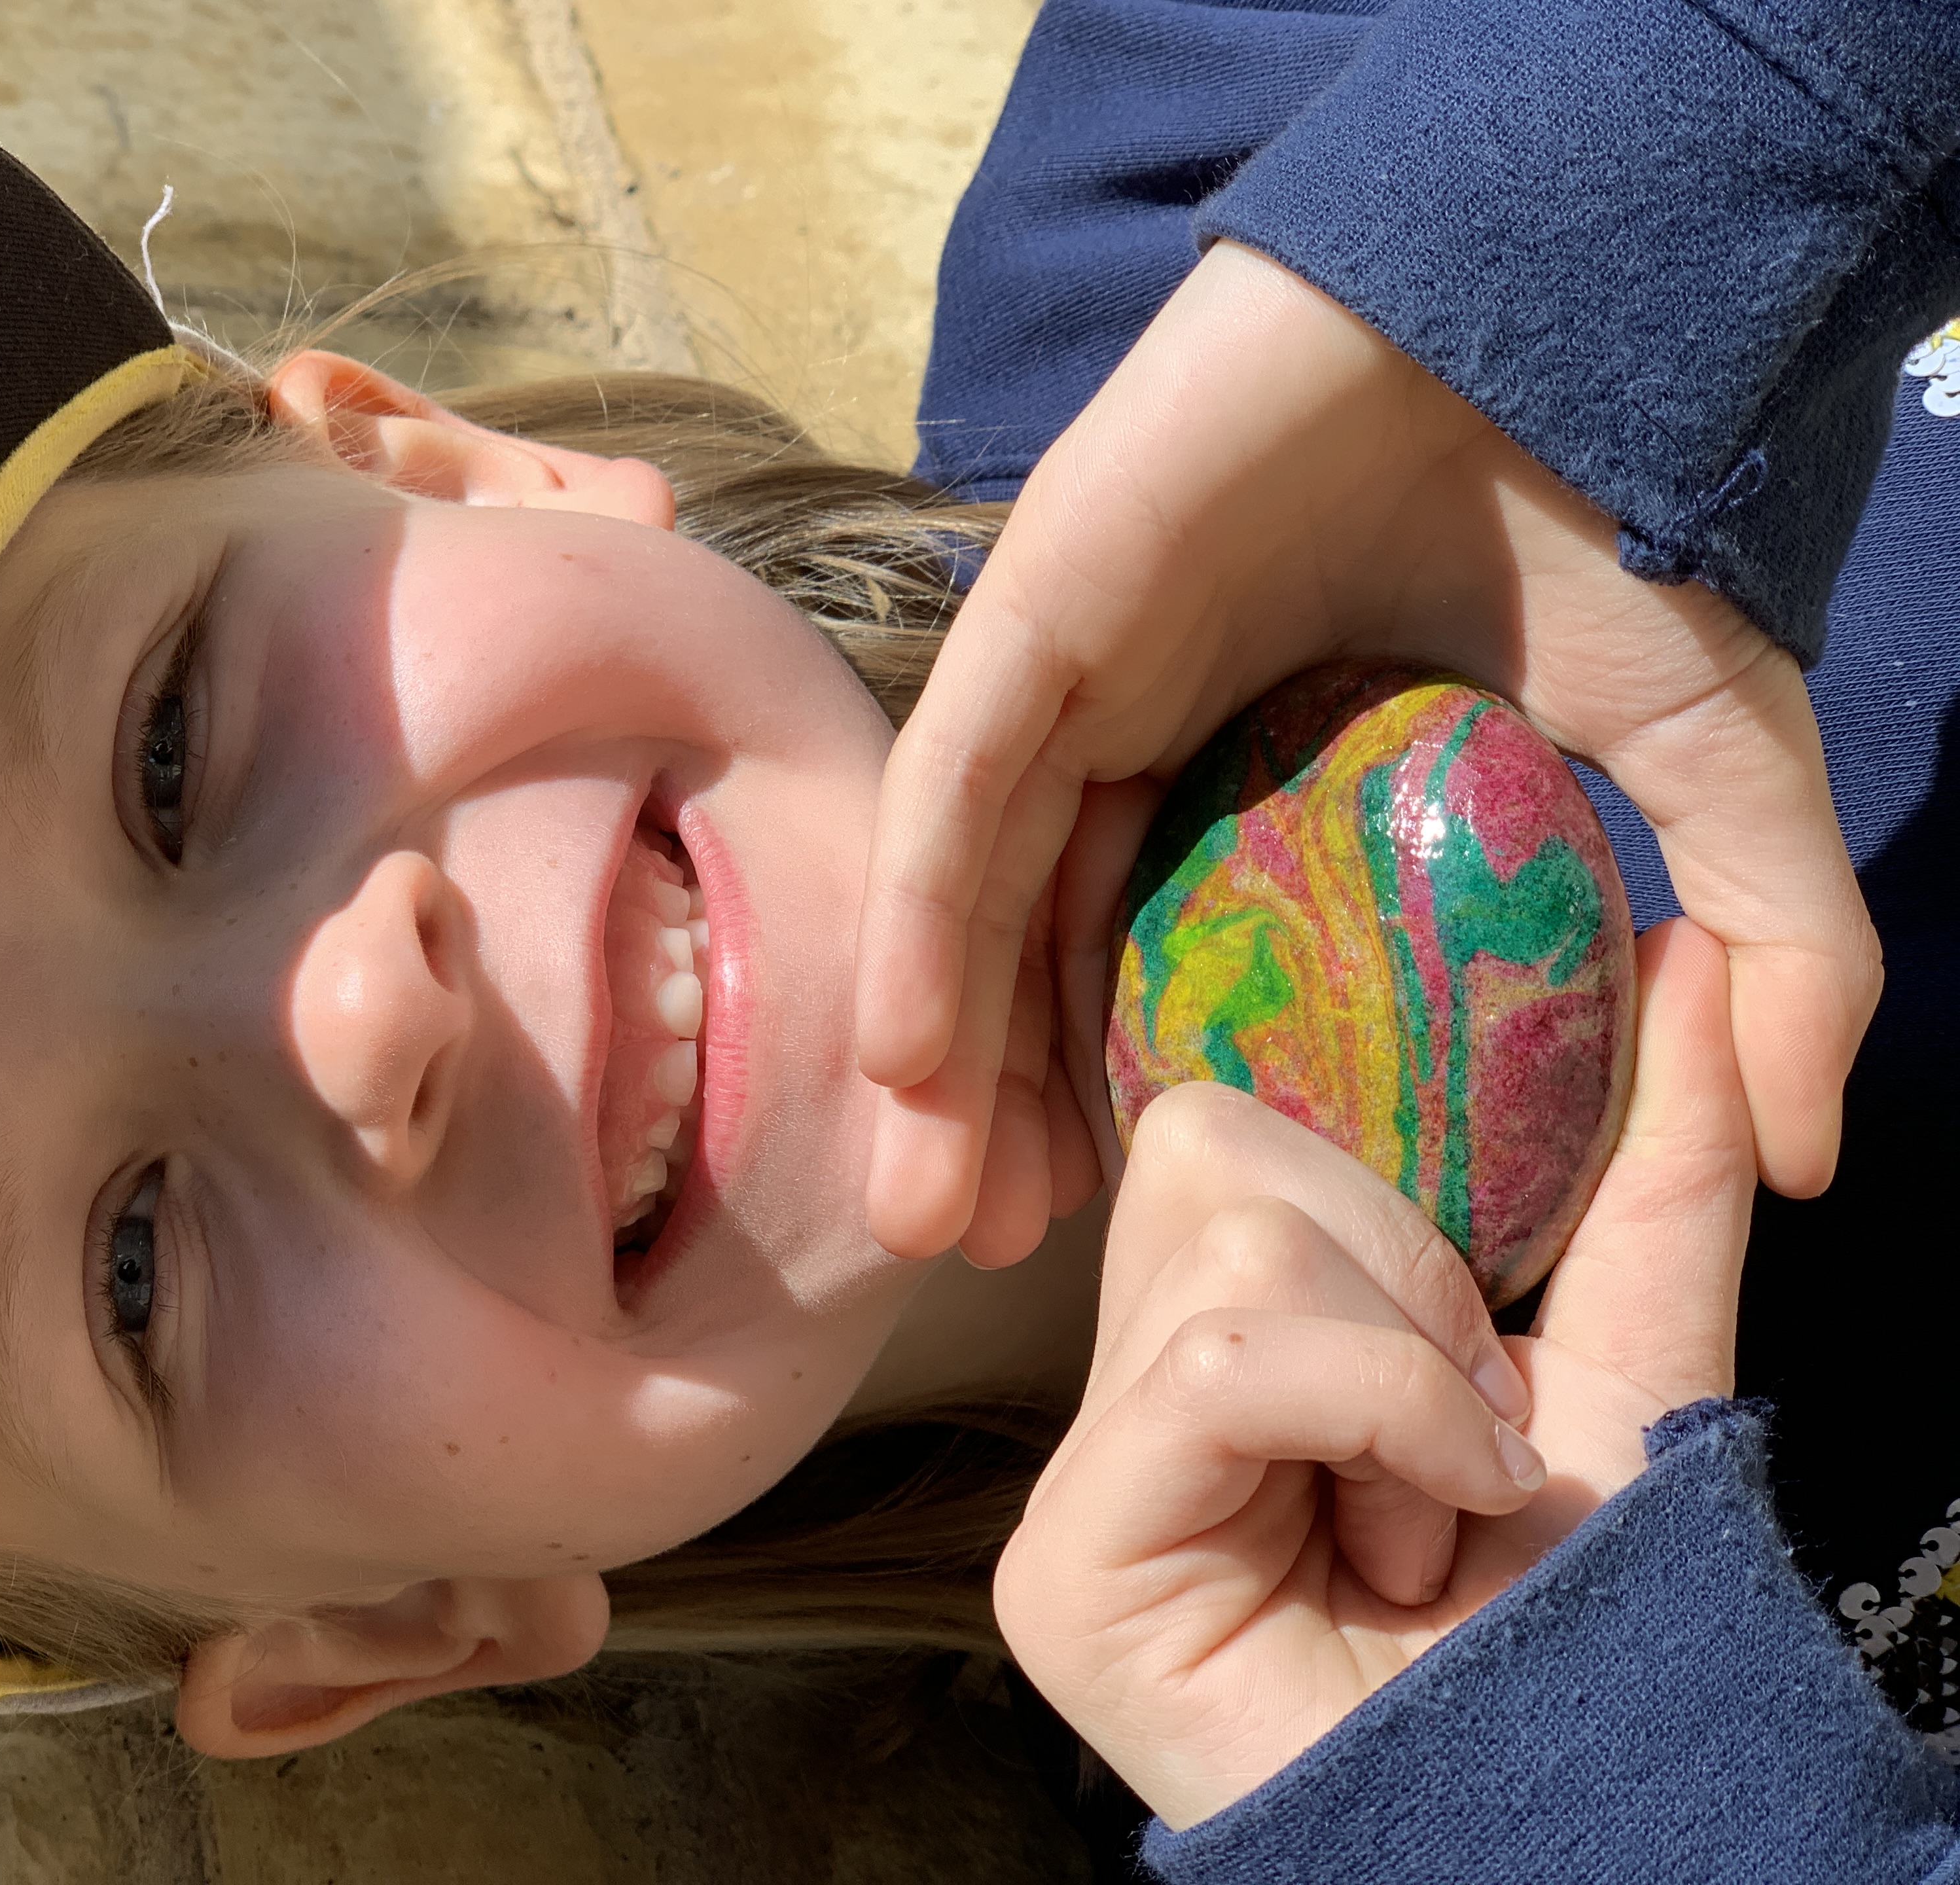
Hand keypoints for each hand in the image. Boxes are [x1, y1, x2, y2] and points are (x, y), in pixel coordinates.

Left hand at [858, 239, 1876, 1264]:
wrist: (1560, 304)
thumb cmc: (1614, 507)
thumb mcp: (1720, 763)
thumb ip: (1771, 954)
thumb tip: (1805, 1163)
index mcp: (1266, 766)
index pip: (1177, 958)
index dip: (1148, 1101)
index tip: (1131, 1243)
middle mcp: (1150, 723)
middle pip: (1047, 944)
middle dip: (1015, 1106)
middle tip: (998, 1262)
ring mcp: (1078, 661)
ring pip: (979, 886)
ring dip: (944, 1052)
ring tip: (935, 1214)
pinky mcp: (1036, 602)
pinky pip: (959, 787)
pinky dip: (927, 917)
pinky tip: (908, 1061)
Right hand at [993, 920, 1755, 1826]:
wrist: (1573, 1839)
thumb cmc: (1589, 1635)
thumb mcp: (1628, 1362)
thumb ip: (1648, 1170)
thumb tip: (1678, 948)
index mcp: (1214, 1336)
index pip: (1231, 1128)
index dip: (1381, 1198)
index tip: (1477, 1351)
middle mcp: (1117, 1392)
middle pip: (1212, 1148)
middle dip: (1398, 1277)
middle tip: (1458, 1442)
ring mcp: (1077, 1477)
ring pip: (1226, 1237)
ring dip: (1403, 1377)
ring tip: (1428, 1516)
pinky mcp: (1065, 1565)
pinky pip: (1219, 1366)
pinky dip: (1375, 1417)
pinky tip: (1414, 1536)